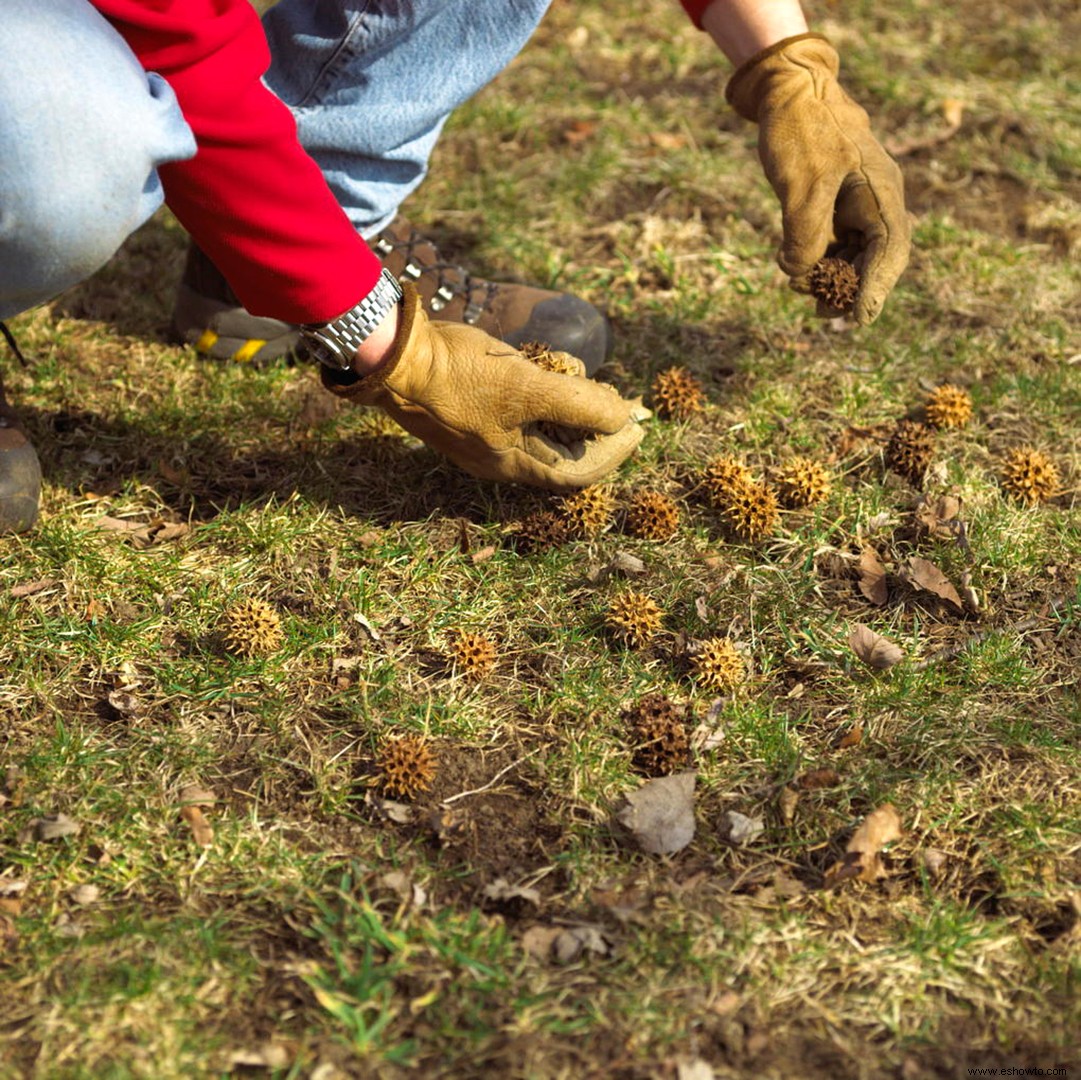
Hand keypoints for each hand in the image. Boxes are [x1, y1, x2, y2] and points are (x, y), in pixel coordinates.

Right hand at [322, 283, 645, 489]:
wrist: (392, 354)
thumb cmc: (459, 376)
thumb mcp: (527, 388)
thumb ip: (579, 404)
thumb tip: (622, 417)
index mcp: (510, 463)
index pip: (576, 474)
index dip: (612, 454)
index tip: (638, 427)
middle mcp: (497, 457)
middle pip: (561, 452)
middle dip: (593, 427)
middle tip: (620, 403)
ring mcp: (480, 432)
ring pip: (540, 427)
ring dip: (566, 403)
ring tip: (579, 374)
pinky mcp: (469, 405)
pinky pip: (517, 407)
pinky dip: (539, 388)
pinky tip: (545, 362)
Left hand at [726, 34, 910, 324]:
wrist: (790, 92)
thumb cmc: (801, 132)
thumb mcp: (802, 185)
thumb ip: (805, 234)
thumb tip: (800, 275)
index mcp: (882, 194)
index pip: (888, 253)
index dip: (874, 290)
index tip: (858, 320)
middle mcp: (877, 203)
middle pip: (875, 260)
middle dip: (851, 290)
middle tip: (823, 316)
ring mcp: (858, 206)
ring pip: (853, 256)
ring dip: (831, 278)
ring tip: (803, 291)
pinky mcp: (837, 207)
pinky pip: (836, 244)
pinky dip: (819, 261)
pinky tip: (798, 273)